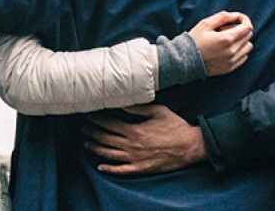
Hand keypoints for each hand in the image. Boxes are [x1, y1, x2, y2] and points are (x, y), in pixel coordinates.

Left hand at [82, 104, 205, 175]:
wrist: (192, 146)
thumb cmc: (176, 126)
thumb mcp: (158, 110)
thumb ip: (138, 107)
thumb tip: (122, 103)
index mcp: (135, 130)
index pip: (109, 124)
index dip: (96, 120)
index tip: (88, 116)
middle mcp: (133, 145)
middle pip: (105, 139)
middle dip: (91, 133)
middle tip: (82, 128)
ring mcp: (137, 158)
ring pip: (110, 154)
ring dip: (95, 148)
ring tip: (85, 143)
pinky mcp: (142, 169)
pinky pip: (122, 170)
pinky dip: (110, 169)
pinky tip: (100, 167)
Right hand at [188, 11, 252, 75]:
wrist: (184, 60)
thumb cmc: (194, 40)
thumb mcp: (204, 24)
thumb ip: (221, 17)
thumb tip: (235, 15)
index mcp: (227, 38)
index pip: (247, 27)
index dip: (245, 20)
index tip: (239, 18)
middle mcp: (232, 51)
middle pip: (248, 36)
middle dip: (240, 29)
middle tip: (225, 29)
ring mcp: (232, 60)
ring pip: (248, 47)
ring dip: (241, 40)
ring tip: (227, 40)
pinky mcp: (230, 68)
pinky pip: (243, 57)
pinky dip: (239, 51)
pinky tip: (227, 49)